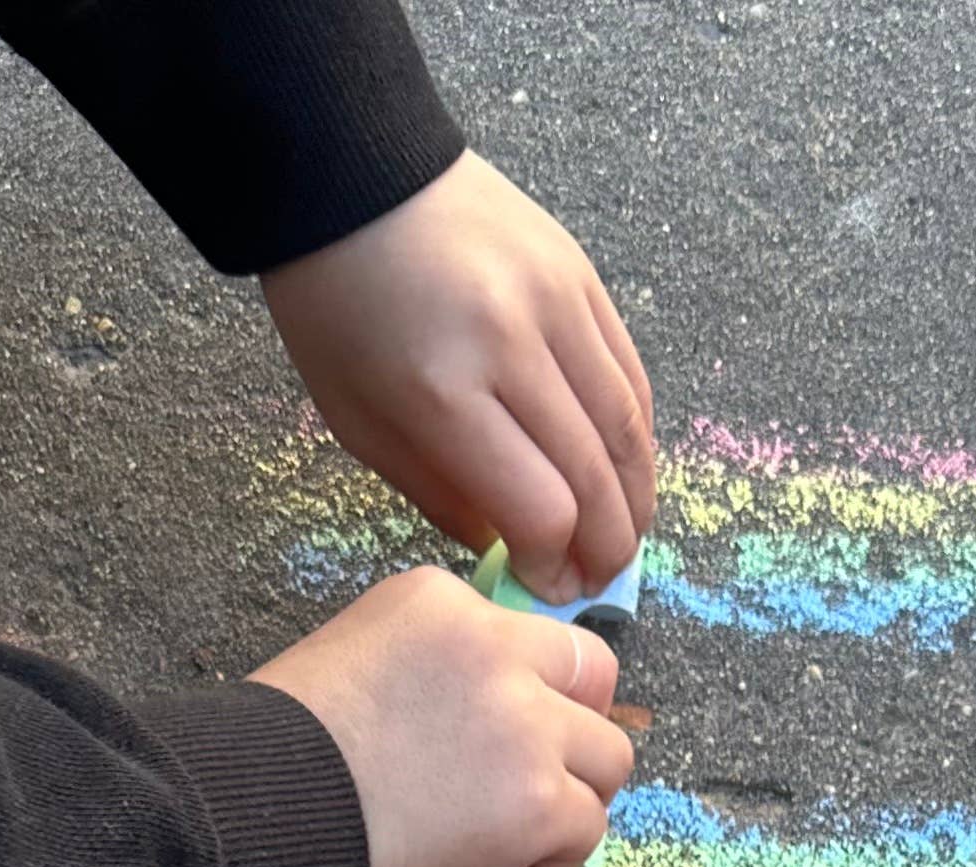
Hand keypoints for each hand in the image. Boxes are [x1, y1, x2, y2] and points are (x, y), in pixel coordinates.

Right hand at [250, 567, 632, 866]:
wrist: (262, 819)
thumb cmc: (278, 763)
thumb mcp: (350, 666)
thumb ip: (426, 675)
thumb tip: (472, 738)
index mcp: (439, 603)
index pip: (526, 637)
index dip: (520, 696)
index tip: (481, 746)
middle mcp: (493, 647)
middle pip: (593, 677)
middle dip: (574, 733)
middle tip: (529, 785)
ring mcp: (525, 722)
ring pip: (609, 760)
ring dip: (570, 805)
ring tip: (505, 843)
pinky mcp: (541, 798)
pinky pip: (588, 832)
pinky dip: (549, 866)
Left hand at [261, 152, 654, 608]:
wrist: (350, 171)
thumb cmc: (338, 309)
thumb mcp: (360, 422)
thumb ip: (440, 494)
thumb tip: (510, 548)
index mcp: (443, 393)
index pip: (540, 508)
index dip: (555, 565)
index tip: (548, 587)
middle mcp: (511, 345)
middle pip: (594, 476)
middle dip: (605, 547)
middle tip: (598, 581)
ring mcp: (555, 302)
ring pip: (627, 426)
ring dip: (637, 497)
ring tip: (625, 538)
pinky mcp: (580, 273)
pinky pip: (629, 372)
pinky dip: (636, 433)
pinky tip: (625, 470)